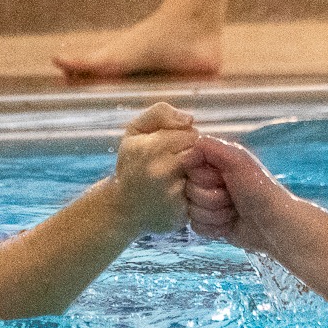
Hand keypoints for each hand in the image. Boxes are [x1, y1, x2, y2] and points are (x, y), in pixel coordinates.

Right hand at [109, 102, 198, 234]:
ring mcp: (171, 195)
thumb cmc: (133, 163)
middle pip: (198, 152)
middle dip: (192, 154)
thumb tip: (190, 119)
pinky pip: (204, 196)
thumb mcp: (135, 130)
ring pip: (204, 173)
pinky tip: (184, 192)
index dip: (184, 137)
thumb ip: (160, 113)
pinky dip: (199, 192)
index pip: (190, 133)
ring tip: (182, 175)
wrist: (123, 208)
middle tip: (178, 161)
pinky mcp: (181, 214)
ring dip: (198, 172)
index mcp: (149, 149)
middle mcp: (160, 172)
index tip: (173, 146)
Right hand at [185, 136, 287, 252]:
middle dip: (211, 197)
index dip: (201, 176)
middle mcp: (210, 181)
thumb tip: (184, 157)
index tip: (220, 177)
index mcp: (215, 162)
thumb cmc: (258, 189)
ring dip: (214, 213)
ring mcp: (209, 204)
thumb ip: (208, 147)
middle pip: (188, 190)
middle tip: (231, 197)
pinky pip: (196, 226)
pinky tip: (229, 225)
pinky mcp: (210, 224)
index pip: (187, 166)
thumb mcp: (237, 159)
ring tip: (233, 211)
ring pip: (191, 210)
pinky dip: (214, 227)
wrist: (272, 225)